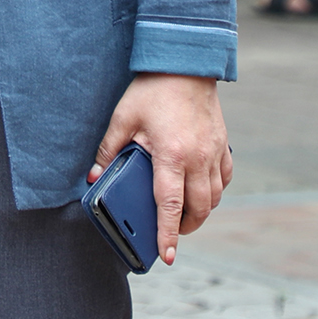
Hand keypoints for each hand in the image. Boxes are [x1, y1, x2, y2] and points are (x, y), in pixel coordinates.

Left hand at [90, 73, 230, 265]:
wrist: (185, 62)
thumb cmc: (152, 89)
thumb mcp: (123, 117)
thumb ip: (108, 149)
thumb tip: (93, 177)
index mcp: (170, 154)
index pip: (170, 205)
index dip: (168, 234)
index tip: (166, 256)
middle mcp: (197, 158)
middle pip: (198, 208)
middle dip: (185, 227)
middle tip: (171, 234)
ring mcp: (213, 152)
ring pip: (215, 197)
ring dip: (201, 211)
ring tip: (184, 216)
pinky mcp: (222, 144)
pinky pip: (224, 178)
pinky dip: (215, 191)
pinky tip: (202, 190)